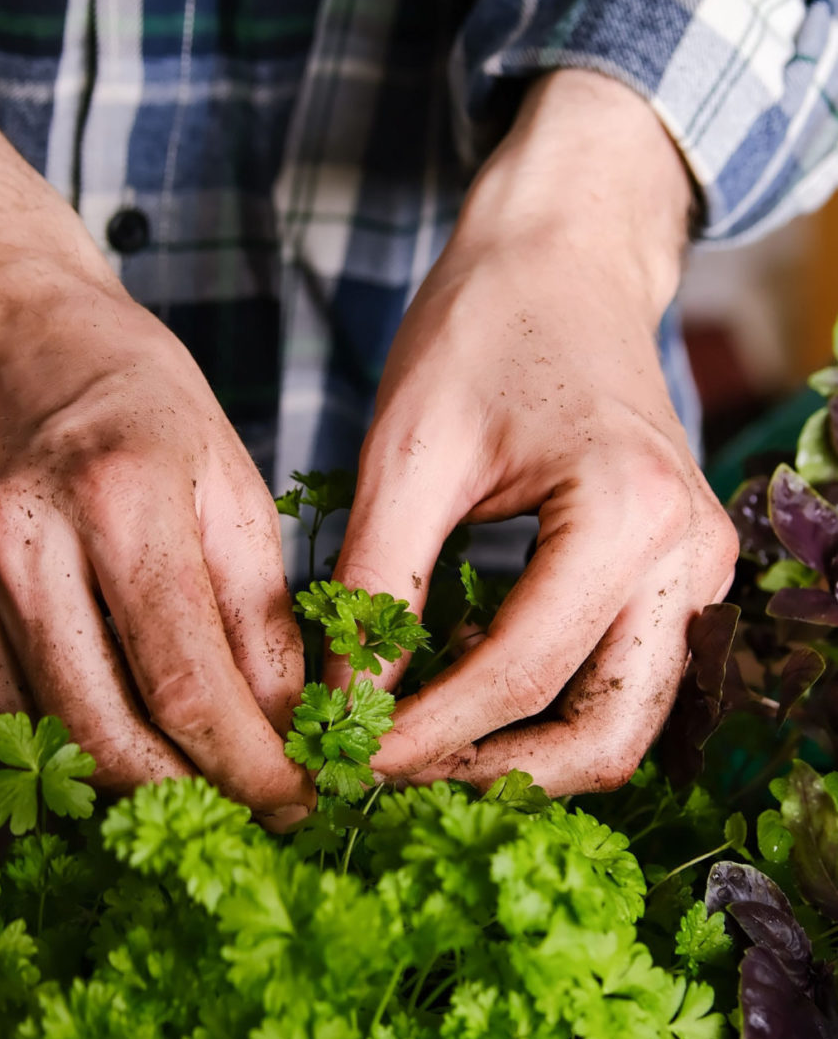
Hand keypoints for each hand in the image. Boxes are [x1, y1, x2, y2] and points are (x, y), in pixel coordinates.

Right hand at [0, 92, 313, 827]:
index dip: (250, 769)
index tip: (295, 805)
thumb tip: (282, 728)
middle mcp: (10, 539)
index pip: (187, 686)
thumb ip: (255, 604)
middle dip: (183, 798)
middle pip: (99, 740)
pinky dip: (37, 737)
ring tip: (172, 772)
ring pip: (29, 744)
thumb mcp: (220, 469)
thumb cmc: (119, 386)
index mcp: (117, 495)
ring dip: (111, 781)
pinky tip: (85, 713)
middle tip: (239, 808)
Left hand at [330, 71, 738, 793]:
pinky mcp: (674, 572)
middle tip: (382, 781)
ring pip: (621, 721)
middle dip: (490, 776)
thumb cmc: (482, 328)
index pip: (523, 673)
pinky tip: (456, 705)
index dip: (425, 733)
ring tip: (412, 754)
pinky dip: (542, 712)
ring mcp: (696, 569)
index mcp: (631, 514)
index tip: (342, 760)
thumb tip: (341, 705)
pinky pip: (618, 677)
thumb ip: (378, 581)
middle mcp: (690, 556)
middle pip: (604, 734)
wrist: (560, 257)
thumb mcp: (408, 451)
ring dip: (520, 758)